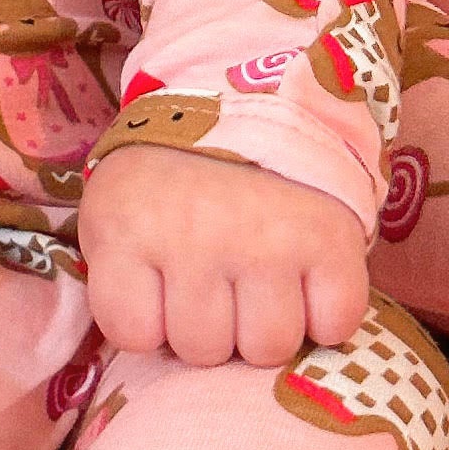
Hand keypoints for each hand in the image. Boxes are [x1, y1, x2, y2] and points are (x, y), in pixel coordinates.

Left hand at [81, 143, 369, 365]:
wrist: (253, 96)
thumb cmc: (172, 174)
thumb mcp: (114, 211)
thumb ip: (116, 280)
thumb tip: (148, 353)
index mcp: (129, 227)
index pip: (134, 335)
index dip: (149, 320)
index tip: (158, 286)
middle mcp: (197, 236)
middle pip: (204, 350)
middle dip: (209, 326)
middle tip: (215, 280)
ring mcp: (268, 241)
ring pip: (267, 347)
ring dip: (264, 325)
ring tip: (257, 281)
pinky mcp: (331, 240)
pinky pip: (334, 325)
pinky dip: (324, 314)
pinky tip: (305, 280)